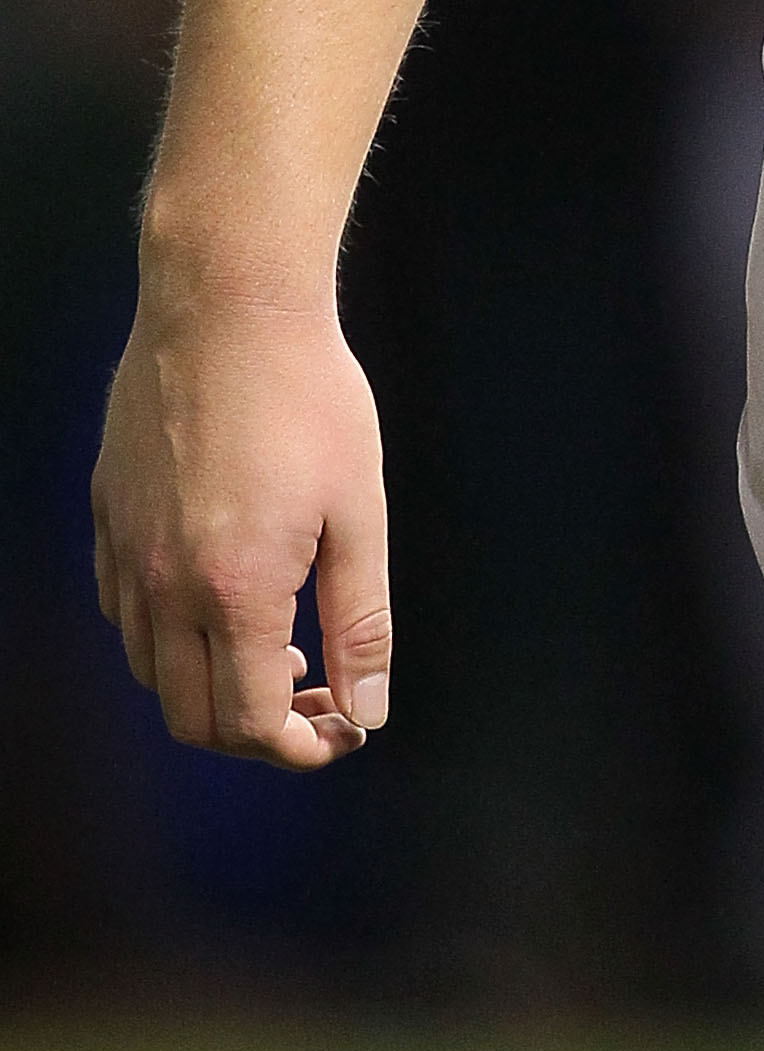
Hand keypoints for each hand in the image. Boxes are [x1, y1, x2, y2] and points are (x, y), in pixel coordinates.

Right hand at [91, 281, 389, 767]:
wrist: (229, 303)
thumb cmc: (308, 394)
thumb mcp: (360, 509)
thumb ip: (361, 620)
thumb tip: (369, 707)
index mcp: (233, 590)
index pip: (252, 723)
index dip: (303, 747)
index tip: (345, 729)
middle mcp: (163, 585)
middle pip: (192, 717)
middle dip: (258, 734)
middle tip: (318, 702)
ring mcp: (124, 551)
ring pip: (150, 671)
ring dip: (211, 688)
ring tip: (277, 652)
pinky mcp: (108, 517)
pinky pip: (124, 613)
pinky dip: (168, 638)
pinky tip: (221, 600)